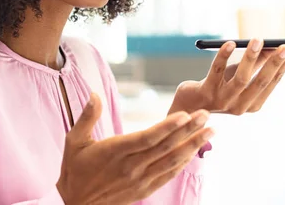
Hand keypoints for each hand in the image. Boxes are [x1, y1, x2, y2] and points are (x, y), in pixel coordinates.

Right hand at [56, 93, 214, 204]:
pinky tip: (193, 152)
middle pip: (166, 146)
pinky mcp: (143, 190)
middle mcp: (131, 166)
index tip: (185, 115)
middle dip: (189, 130)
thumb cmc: (74, 171)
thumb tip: (94, 94)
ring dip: (192, 145)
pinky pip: (168, 175)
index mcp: (115, 151)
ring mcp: (139, 180)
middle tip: (207, 116)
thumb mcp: (74, 141)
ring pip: (171, 161)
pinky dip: (183, 163)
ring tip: (209, 131)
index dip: (168, 127)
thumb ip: (87, 117)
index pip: (147, 137)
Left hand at [169, 39, 284, 114]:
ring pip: (242, 79)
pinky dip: (224, 56)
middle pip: (261, 82)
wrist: (188, 105)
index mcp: (253, 104)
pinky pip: (217, 72)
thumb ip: (258, 63)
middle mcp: (241, 106)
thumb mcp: (240, 74)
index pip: (274, 82)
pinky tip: (230, 43)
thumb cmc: (218, 86)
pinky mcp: (206, 93)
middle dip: (275, 63)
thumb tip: (278, 45)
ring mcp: (223, 101)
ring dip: (251, 58)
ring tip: (258, 39)